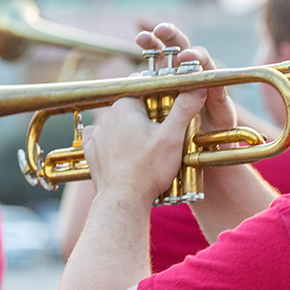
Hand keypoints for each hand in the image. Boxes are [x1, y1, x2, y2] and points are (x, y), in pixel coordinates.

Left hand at [82, 90, 205, 203]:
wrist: (123, 200)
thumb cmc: (148, 170)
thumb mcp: (173, 138)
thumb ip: (184, 109)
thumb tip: (197, 89)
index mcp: (126, 106)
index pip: (145, 89)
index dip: (161, 97)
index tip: (170, 111)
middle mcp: (107, 116)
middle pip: (132, 107)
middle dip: (148, 116)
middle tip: (163, 133)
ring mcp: (97, 134)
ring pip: (118, 123)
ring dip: (131, 130)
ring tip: (146, 148)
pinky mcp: (92, 150)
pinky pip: (101, 138)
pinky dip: (112, 142)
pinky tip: (123, 151)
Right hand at [135, 23, 236, 133]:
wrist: (202, 144)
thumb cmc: (216, 128)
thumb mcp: (222, 116)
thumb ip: (220, 101)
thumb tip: (216, 87)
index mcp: (206, 74)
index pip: (201, 58)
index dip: (194, 55)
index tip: (185, 58)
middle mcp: (189, 70)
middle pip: (180, 45)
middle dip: (170, 34)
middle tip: (159, 31)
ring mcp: (171, 74)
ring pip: (160, 52)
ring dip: (150, 41)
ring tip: (141, 38)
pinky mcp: (156, 84)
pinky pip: (148, 68)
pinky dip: (141, 59)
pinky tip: (133, 56)